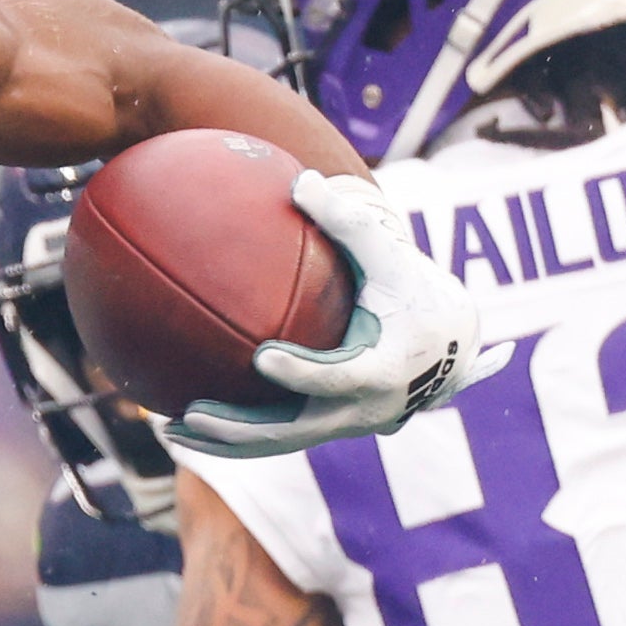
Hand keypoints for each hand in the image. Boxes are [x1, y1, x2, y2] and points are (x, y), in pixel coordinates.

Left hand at [166, 166, 480, 456]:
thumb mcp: (394, 259)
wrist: (456, 347)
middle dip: (240, 428)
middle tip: (188, 414)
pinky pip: (280, 440)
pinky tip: (189, 426)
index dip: (302, 371)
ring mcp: (347, 426)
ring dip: (226, 444)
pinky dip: (238, 439)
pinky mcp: (332, 428)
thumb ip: (350, 225)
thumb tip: (300, 181)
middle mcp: (365, 409)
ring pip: (281, 444)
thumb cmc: (420, 294)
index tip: (262, 357)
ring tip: (169, 430)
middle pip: (295, 430)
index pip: (338, 376)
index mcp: (384, 368)